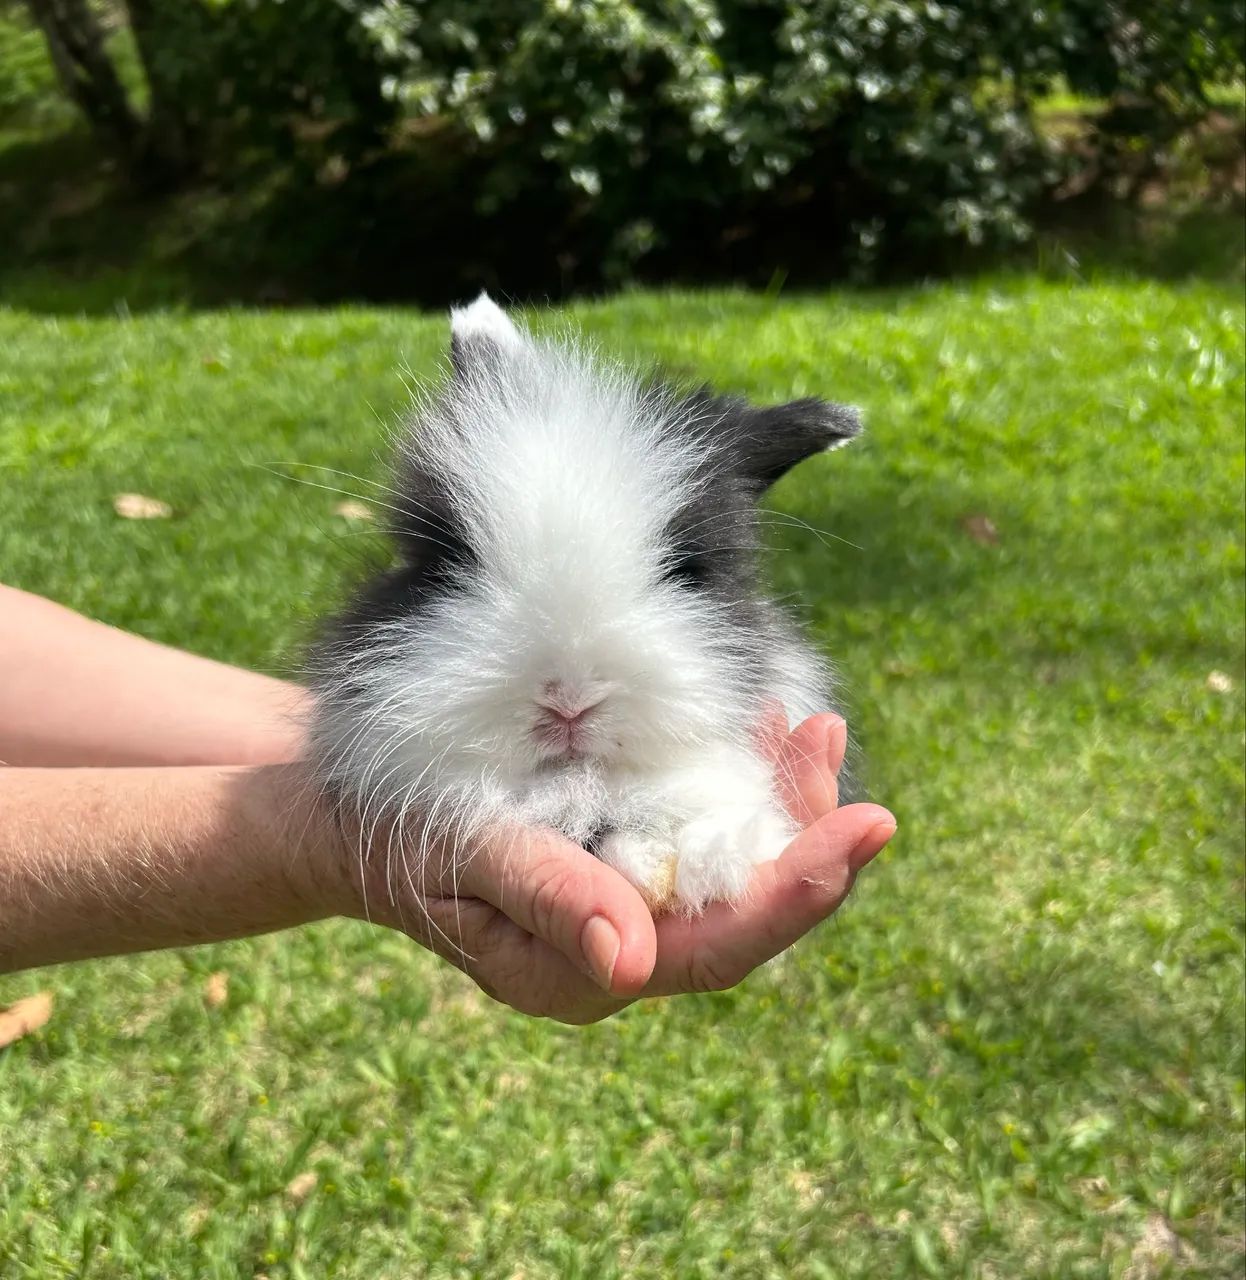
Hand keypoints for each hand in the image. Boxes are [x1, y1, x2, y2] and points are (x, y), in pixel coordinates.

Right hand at [331, 714, 895, 1023]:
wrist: (348, 820)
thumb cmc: (397, 839)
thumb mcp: (462, 858)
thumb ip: (545, 901)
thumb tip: (636, 964)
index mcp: (585, 971)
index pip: (717, 948)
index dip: (799, 894)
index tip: (867, 828)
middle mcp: (622, 942)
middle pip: (743, 905)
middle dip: (805, 834)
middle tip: (834, 744)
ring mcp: (624, 894)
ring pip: (728, 862)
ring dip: (779, 798)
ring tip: (811, 725)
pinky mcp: (617, 848)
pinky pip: (695, 825)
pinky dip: (734, 776)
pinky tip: (758, 727)